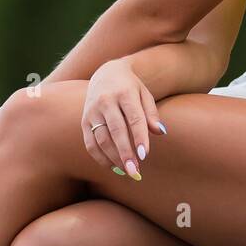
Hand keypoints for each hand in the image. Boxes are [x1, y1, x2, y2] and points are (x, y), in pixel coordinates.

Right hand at [82, 59, 165, 179]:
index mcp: (124, 93)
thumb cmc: (130, 88)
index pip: (133, 118)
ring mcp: (92, 111)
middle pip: (116, 130)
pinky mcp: (84, 121)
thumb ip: (151, 114)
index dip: (139, 137)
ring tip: (127, 171)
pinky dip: (100, 158)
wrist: (106, 74)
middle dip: (125, 153)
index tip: (144, 155)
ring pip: (101, 139)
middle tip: (134, 171)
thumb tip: (161, 132)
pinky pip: (90, 143)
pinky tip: (113, 166)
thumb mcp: (145, 94)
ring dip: (114, 158)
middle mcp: (106, 101)